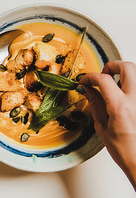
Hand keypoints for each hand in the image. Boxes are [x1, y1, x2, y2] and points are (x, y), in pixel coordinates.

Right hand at [80, 61, 135, 188]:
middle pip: (127, 67)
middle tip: (104, 75)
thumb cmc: (125, 150)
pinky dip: (130, 86)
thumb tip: (87, 88)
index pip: (103, 79)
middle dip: (112, 66)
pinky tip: (125, 95)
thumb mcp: (102, 126)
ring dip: (124, 74)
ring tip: (115, 85)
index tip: (85, 81)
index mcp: (120, 106)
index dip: (90, 77)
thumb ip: (95, 102)